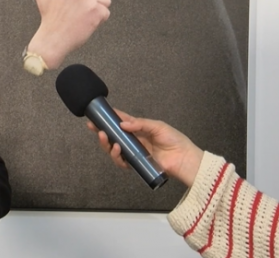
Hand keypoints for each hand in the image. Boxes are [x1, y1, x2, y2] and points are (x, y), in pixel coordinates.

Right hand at [22, 0, 110, 68]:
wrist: (52, 39)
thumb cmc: (49, 16)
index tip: (72, 2)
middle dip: (92, 0)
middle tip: (76, 11)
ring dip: (96, 10)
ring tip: (80, 17)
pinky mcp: (95, 10)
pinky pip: (106, 12)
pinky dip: (99, 20)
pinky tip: (85, 23)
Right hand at [87, 109, 203, 186]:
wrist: (184, 159)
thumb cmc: (174, 140)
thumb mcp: (158, 126)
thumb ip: (140, 124)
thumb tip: (122, 125)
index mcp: (138, 129)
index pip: (120, 122)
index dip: (108, 118)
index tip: (97, 115)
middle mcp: (133, 140)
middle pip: (112, 136)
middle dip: (101, 132)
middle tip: (94, 127)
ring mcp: (133, 152)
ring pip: (113, 149)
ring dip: (106, 144)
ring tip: (106, 139)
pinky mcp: (136, 164)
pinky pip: (121, 162)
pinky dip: (117, 157)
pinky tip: (117, 150)